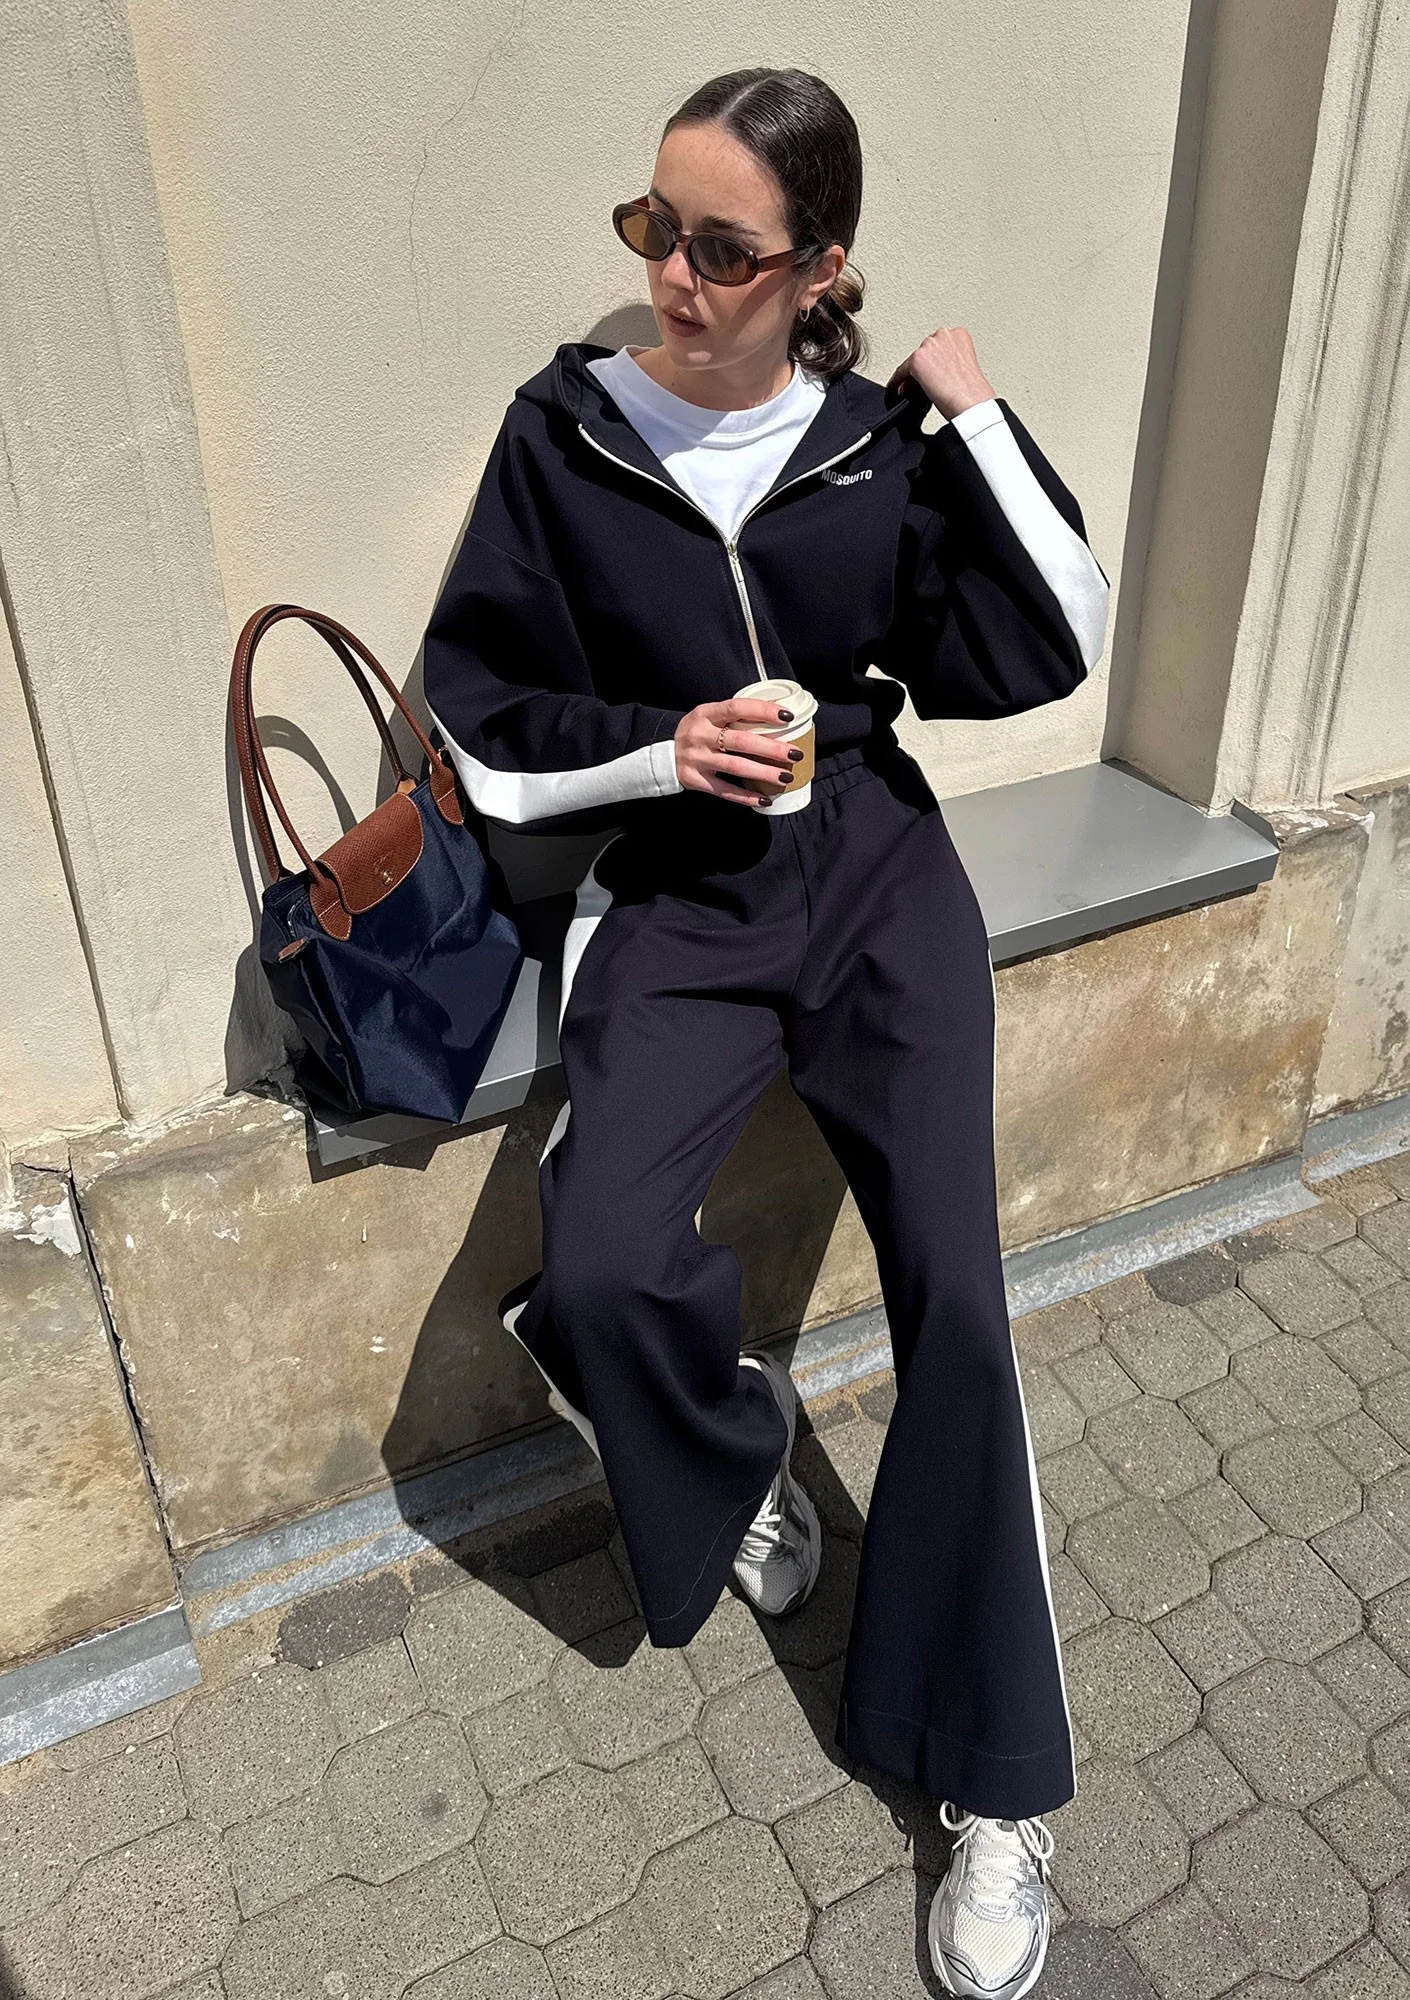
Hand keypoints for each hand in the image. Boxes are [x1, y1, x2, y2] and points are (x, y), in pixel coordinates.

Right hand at [675, 697, 802, 806]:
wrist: (663, 755)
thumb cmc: (696, 733)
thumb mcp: (707, 716)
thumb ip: (733, 716)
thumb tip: (775, 716)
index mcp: (705, 714)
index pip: (737, 707)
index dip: (763, 711)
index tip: (787, 716)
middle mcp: (700, 735)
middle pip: (740, 741)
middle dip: (771, 748)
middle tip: (794, 754)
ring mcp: (697, 759)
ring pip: (735, 767)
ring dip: (763, 773)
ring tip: (785, 776)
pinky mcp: (695, 780)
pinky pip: (724, 790)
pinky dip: (746, 797)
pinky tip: (764, 799)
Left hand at [887, 326, 995, 422]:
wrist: (972, 403)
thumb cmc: (972, 393)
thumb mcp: (963, 369)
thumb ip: (948, 363)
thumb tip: (932, 373)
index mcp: (960, 335)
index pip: (938, 347)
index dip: (932, 362)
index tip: (930, 373)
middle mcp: (944, 335)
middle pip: (924, 351)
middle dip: (922, 367)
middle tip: (919, 385)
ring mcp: (929, 346)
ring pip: (912, 361)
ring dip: (911, 375)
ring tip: (910, 391)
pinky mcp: (917, 360)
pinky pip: (900, 372)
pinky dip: (897, 382)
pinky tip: (896, 390)